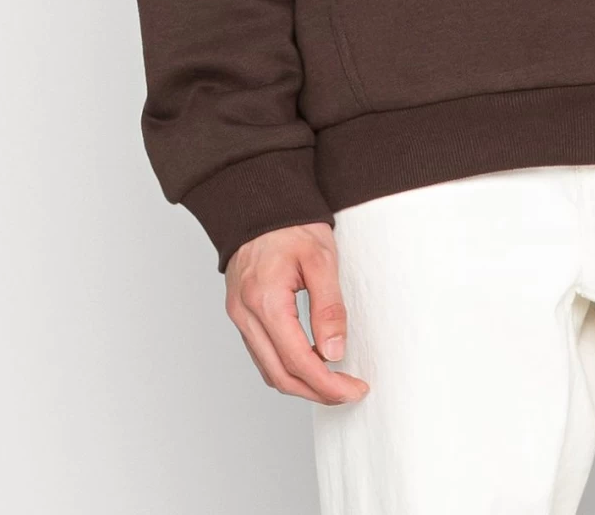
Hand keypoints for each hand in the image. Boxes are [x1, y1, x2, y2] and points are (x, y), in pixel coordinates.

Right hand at [225, 221, 369, 402]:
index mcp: (265, 300)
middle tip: (349, 392)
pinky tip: (310, 363)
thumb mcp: (321, 259)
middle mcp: (245, 314)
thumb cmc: (292, 225)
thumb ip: (329, 307)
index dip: (328, 384)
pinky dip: (286, 367)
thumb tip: (334, 353)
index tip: (354, 389)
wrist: (260, 203)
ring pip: (268, 371)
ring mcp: (239, 316)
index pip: (298, 361)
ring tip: (334, 383)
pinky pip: (262, 355)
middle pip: (280, 376)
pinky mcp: (241, 314)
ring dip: (301, 384)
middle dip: (317, 392)